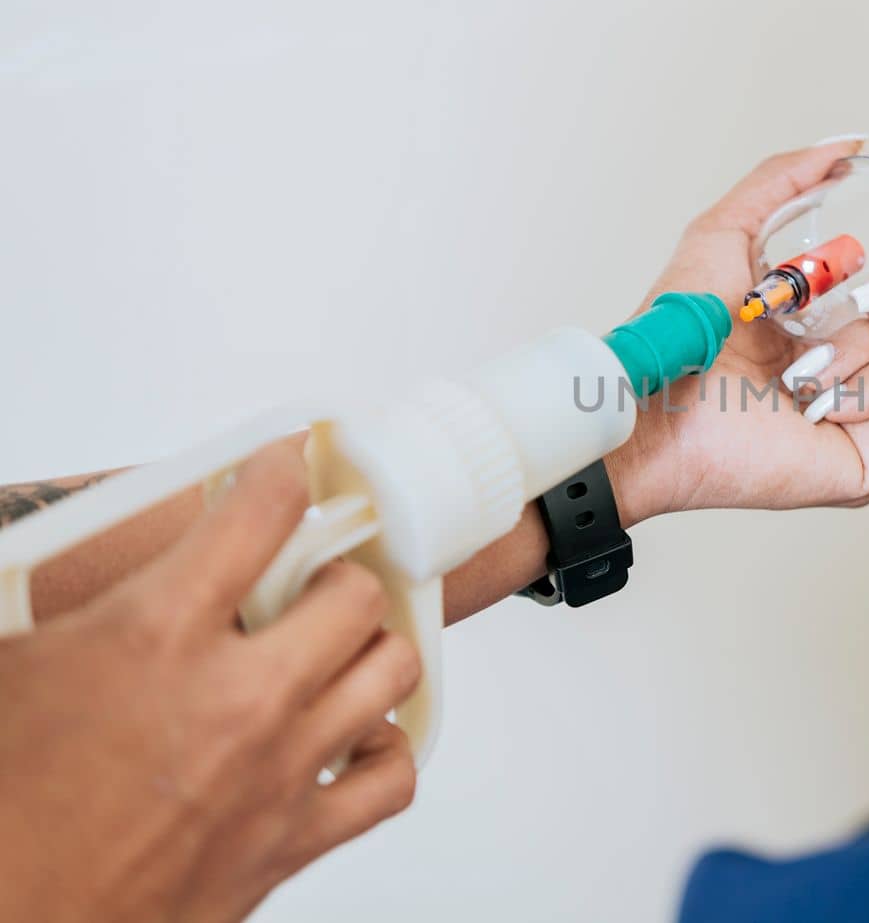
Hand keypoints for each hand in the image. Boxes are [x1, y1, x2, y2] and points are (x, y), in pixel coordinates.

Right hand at [0, 444, 420, 922]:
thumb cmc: (2, 811)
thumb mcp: (17, 662)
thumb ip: (66, 596)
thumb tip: (56, 546)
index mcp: (153, 637)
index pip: (256, 515)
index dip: (280, 471)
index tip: (286, 466)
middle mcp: (233, 698)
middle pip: (351, 594)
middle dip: (333, 574)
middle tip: (307, 581)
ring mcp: (275, 771)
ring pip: (388, 673)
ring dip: (368, 649)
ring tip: (335, 648)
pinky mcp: (292, 841)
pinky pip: (390, 782)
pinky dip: (386, 752)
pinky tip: (354, 738)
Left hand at [609, 139, 868, 522]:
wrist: (658, 407)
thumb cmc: (680, 334)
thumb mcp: (725, 232)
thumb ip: (783, 179)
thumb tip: (848, 145)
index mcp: (837, 326)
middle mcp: (863, 373)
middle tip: (863, 297)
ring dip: (863, 345)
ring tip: (800, 366)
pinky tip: (817, 401)